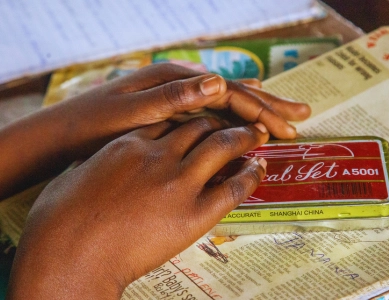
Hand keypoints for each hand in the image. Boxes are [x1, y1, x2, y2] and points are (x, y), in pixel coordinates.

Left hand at [0, 63, 309, 197]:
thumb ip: (172, 98)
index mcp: (176, 79)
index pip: (230, 91)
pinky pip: (212, 111)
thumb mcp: (130, 112)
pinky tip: (246, 118)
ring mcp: (179, 94)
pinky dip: (235, 116)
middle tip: (303, 115)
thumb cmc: (94, 124)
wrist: (65, 133)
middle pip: (235, 91)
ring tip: (285, 116)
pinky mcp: (174, 109)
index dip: (261, 109)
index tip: (287, 126)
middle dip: (270, 104)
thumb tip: (218, 83)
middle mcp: (182, 82)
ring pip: (227, 101)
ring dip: (258, 110)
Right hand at [8, 117, 267, 298]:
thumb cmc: (58, 221)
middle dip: (223, 122)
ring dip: (245, 136)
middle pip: (201, 127)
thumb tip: (95, 161)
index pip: (172, 120)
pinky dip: (250, 174)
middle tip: (240, 121)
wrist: (68, 257)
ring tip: (260, 132)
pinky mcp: (193, 213)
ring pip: (222, 146)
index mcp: (129, 144)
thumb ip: (95, 162)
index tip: (205, 118)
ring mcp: (178, 182)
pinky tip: (260, 167)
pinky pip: (232, 187)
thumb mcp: (74, 176)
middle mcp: (158, 155)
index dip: (193, 117)